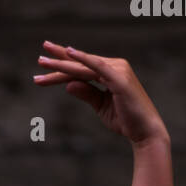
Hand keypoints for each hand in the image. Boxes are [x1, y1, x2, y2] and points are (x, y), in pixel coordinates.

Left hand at [33, 42, 168, 146]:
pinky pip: (96, 66)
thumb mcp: (100, 106)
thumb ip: (86, 93)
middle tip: (40, 56)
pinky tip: (68, 52)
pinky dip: (83, 58)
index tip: (44, 64)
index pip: (82, 67)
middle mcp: (115, 66)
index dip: (63, 65)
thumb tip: (68, 85)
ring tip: (42, 63)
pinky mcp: (119, 78)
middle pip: (80, 63)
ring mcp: (117, 70)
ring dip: (62, 64)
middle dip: (59, 60)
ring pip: (83, 66)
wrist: (144, 132)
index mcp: (111, 72)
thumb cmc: (125, 120)